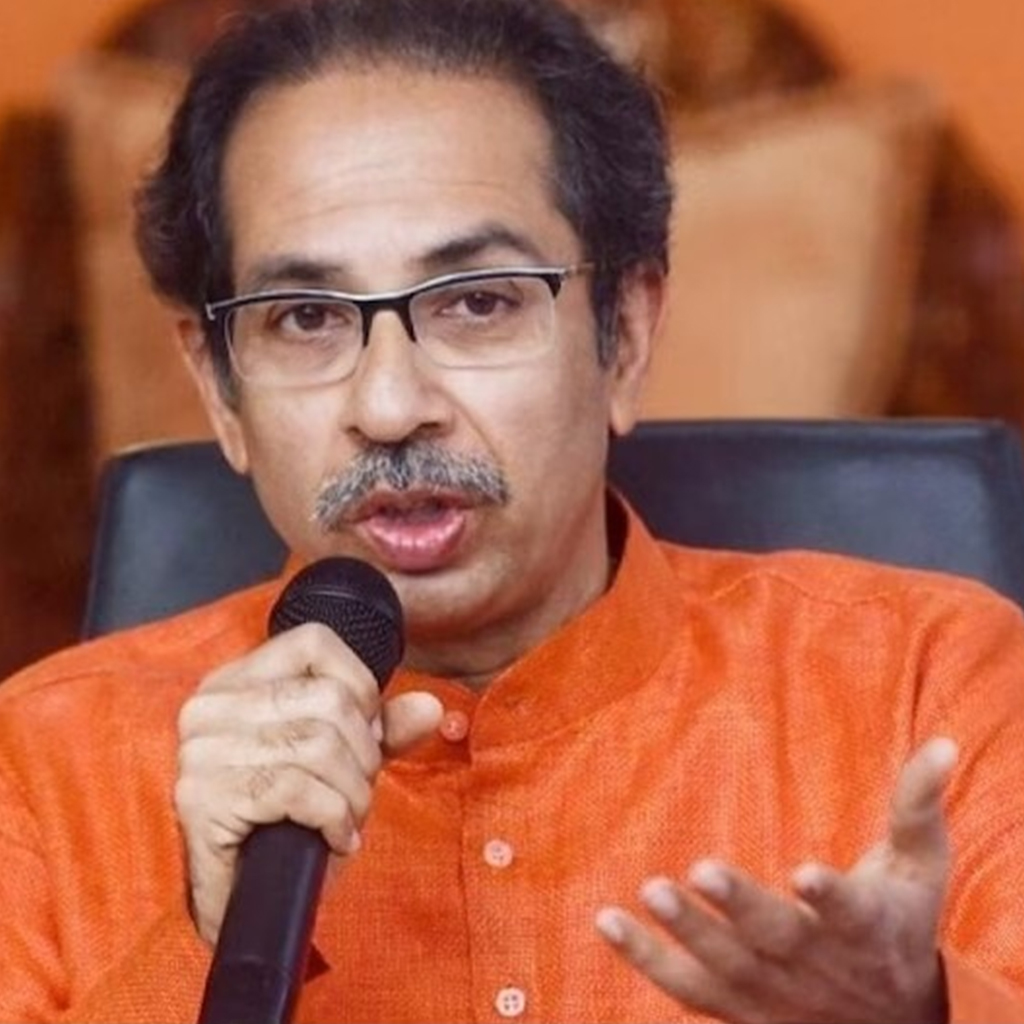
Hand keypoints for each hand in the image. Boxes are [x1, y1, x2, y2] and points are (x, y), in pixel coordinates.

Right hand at [175, 622, 441, 943]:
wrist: (243, 906)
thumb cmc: (285, 826)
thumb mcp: (338, 764)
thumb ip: (381, 729)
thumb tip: (429, 706)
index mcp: (236, 682)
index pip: (315, 643)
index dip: (360, 687)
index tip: (365, 734)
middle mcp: (211, 707)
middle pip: (329, 699)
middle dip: (363, 753)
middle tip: (354, 792)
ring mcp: (203, 751)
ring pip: (321, 745)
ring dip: (353, 794)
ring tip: (345, 819)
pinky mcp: (204, 798)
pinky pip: (300, 790)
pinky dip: (334, 819)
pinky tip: (333, 838)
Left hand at [596, 737, 957, 1023]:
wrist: (896, 1023)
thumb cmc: (901, 923)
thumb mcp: (920, 868)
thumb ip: (918, 805)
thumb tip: (944, 742)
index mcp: (866, 928)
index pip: (850, 914)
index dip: (830, 897)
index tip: (806, 872)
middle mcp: (818, 966)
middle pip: (778, 940)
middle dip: (739, 908)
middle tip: (700, 870)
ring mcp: (775, 994)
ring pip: (728, 968)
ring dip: (688, 933)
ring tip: (649, 891)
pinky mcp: (739, 1009)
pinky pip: (688, 989)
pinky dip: (647, 960)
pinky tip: (607, 921)